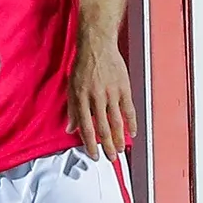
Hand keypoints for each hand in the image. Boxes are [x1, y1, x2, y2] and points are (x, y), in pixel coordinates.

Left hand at [68, 33, 136, 159]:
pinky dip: (132, 123)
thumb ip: (72, 109)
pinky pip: (129, 109)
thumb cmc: (83, 64)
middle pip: (103, 128)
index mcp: (81, 97)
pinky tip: (133, 133)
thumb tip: (70, 128)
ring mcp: (111, 92)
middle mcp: (96, 97)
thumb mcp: (71, 86)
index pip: (85, 126)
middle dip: (106, 146)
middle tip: (110, 158)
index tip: (93, 155)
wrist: (96, 45)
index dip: (90, 143)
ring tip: (120, 150)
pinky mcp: (123, 88)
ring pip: (116, 121)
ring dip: (119, 138)